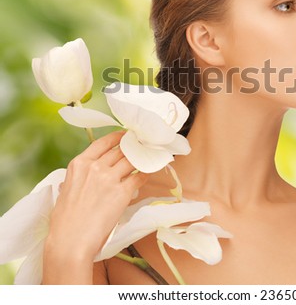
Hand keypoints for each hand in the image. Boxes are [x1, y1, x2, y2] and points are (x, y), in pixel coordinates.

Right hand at [43, 131, 148, 280]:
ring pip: (132, 160)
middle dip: (133, 147)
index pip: (103, 142)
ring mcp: (109, 178)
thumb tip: (85, 175)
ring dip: (142, 159)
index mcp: (79, 164)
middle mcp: (95, 167)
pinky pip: (139, 177)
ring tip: (149, 158)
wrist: (70, 241)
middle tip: (143, 146)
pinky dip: (144, 175)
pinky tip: (146, 175)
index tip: (127, 136)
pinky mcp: (122, 192)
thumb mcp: (66, 190)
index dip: (118, 137)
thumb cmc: (65, 221)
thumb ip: (79, 177)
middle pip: (121, 150)